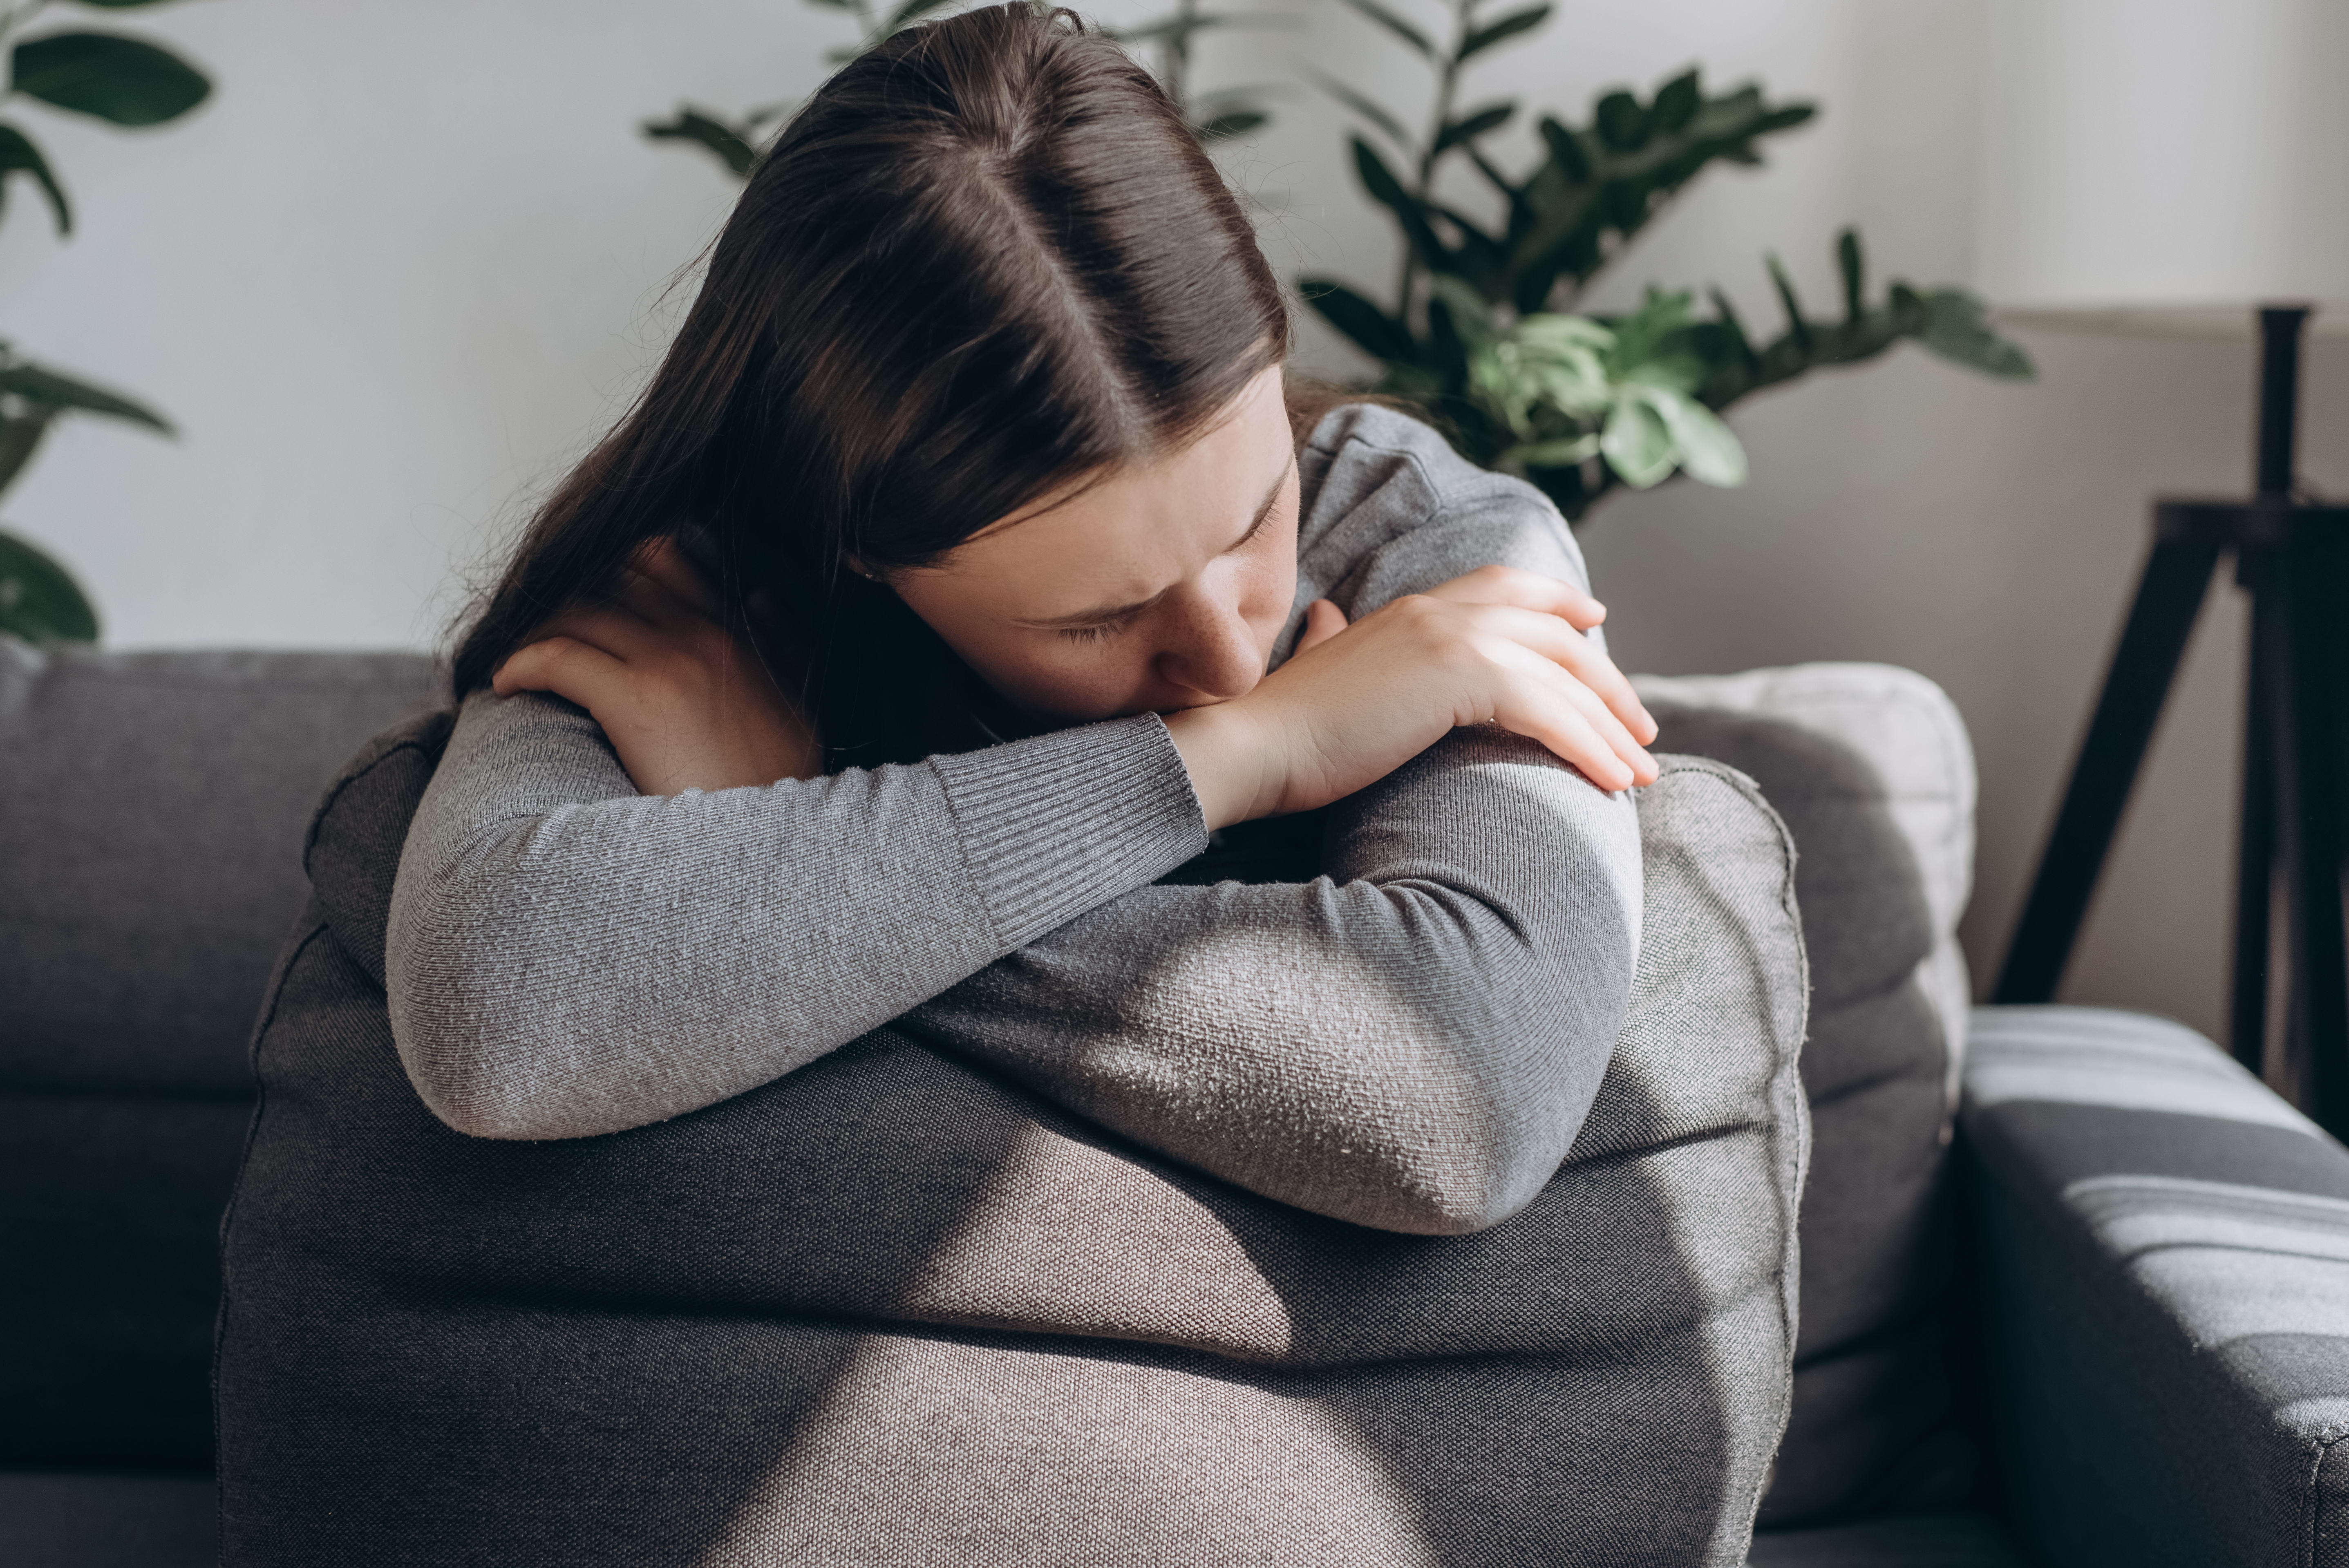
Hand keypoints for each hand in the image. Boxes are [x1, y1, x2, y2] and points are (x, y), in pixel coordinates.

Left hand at [491, 538, 821, 794]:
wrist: (772, 846)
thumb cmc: (778, 784)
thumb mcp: (798, 702)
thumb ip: (782, 643)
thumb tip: (762, 596)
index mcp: (736, 630)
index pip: (661, 558)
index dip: (611, 572)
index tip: (588, 606)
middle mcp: (703, 633)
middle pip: (608, 579)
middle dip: (567, 600)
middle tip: (541, 635)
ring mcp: (670, 663)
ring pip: (577, 613)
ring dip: (537, 631)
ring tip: (519, 663)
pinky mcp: (637, 702)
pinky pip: (558, 656)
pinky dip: (521, 663)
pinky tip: (507, 684)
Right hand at [1163, 564, 1658, 828]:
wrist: (1251, 748)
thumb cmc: (1281, 729)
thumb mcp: (1319, 669)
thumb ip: (1331, 639)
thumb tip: (1326, 618)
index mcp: (1412, 609)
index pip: (1505, 585)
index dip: (1558, 600)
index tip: (1596, 621)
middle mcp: (1438, 611)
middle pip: (1555, 632)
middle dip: (1608, 681)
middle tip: (1642, 728)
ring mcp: (1450, 638)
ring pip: (1565, 674)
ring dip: (1613, 725)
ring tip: (1642, 771)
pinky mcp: (1458, 678)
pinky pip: (1550, 710)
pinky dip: (1590, 746)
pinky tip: (1613, 782)